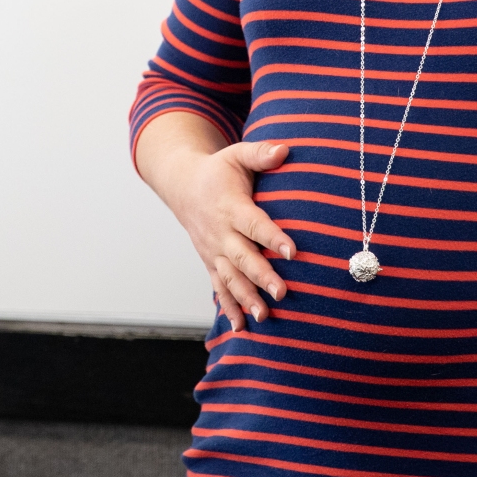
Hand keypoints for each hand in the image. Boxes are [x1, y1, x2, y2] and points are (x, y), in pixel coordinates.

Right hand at [169, 140, 294, 330]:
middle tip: (282, 292)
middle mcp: (220, 232)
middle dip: (261, 276)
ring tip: (264, 316)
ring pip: (230, 278)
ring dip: (246, 298)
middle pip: (242, 257)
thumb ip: (260, 153)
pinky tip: (240, 327)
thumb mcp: (236, 154)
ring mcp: (213, 251)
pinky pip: (219, 287)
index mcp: (230, 206)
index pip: (253, 223)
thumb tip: (286, 149)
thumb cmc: (218, 171)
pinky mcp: (210, 262)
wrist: (183, 186)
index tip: (292, 251)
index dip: (272, 237)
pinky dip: (228, 307)